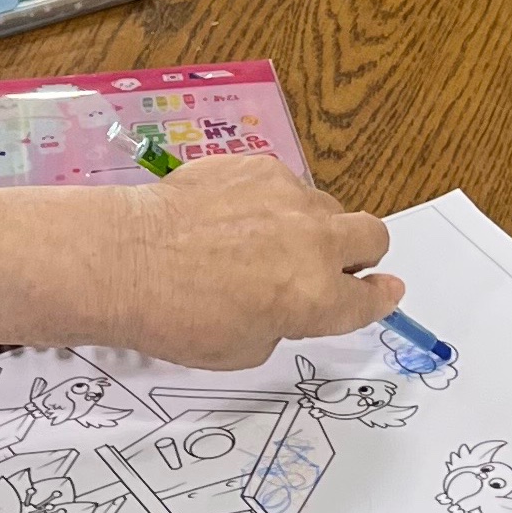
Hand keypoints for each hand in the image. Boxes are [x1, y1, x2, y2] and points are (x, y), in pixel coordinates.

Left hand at [0, 157, 401, 366]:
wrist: (128, 258)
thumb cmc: (178, 320)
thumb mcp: (243, 348)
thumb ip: (284, 320)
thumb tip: (285, 299)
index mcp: (316, 297)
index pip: (371, 298)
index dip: (380, 297)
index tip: (384, 291)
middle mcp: (315, 242)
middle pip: (372, 235)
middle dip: (360, 252)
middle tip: (330, 264)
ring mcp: (288, 196)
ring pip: (326, 206)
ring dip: (311, 225)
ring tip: (263, 239)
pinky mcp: (257, 165)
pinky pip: (283, 183)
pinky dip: (270, 200)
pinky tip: (231, 215)